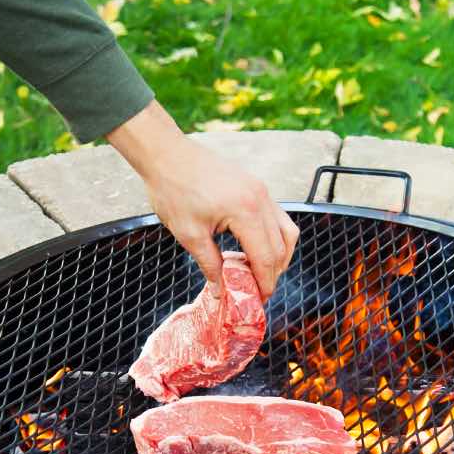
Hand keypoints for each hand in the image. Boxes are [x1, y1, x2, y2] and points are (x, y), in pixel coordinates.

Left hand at [107, 101, 298, 299]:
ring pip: (286, 231)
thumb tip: (221, 290)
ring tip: (262, 272)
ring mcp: (262, 191)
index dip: (265, 282)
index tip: (260, 299)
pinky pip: (277, 217)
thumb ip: (210, 265)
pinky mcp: (257, 186)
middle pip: (281, 247)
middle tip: (260, 291)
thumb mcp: (189, 235)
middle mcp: (260, 199)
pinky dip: (274, 237)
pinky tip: (257, 248)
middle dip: (273, 273)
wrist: (167, 154)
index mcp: (246, 212)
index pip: (266, 257)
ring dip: (279, 255)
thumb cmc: (174, 190)